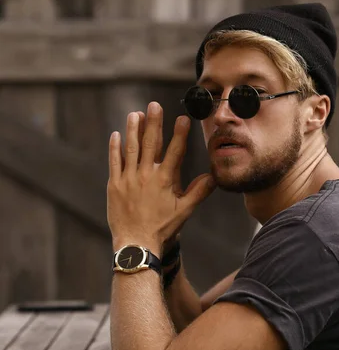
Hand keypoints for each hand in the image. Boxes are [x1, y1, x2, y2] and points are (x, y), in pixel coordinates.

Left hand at [107, 101, 215, 255]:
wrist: (136, 244)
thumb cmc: (162, 229)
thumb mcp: (184, 211)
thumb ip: (198, 192)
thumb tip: (213, 176)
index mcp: (164, 180)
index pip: (174, 151)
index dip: (179, 134)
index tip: (182, 118)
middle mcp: (146, 176)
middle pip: (150, 143)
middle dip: (154, 122)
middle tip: (154, 105)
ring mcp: (128, 179)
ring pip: (130, 148)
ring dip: (133, 129)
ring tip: (135, 113)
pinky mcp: (114, 185)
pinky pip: (114, 162)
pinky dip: (115, 147)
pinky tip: (116, 134)